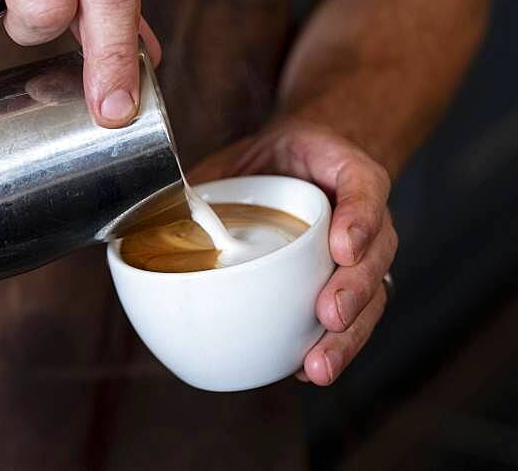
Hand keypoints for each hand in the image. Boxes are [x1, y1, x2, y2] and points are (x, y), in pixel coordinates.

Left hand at [189, 117, 396, 385]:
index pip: (365, 191)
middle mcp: (363, 218)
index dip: (359, 220)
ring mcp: (363, 254)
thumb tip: (143, 214)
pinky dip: (331, 345)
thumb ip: (210, 177)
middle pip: (374, 256)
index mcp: (347, 175)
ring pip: (371, 296)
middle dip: (353, 291)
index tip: (340, 247)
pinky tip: (307, 370)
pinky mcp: (347, 282)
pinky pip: (351, 317)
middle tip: (329, 315)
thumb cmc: (281, 159)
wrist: (308, 160)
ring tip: (318, 364)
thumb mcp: (258, 146)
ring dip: (346, 336)